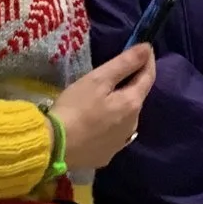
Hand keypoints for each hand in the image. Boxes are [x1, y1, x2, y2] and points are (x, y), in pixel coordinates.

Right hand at [55, 45, 155, 169]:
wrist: (54, 147)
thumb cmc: (75, 108)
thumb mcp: (98, 80)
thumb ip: (124, 63)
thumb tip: (148, 48)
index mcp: (132, 104)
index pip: (148, 77)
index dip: (147, 61)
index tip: (146, 48)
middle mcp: (133, 125)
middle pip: (136, 98)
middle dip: (130, 84)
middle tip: (116, 73)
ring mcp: (120, 143)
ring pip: (125, 118)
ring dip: (119, 106)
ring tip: (102, 99)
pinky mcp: (106, 155)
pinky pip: (113, 134)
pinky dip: (108, 124)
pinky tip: (94, 123)